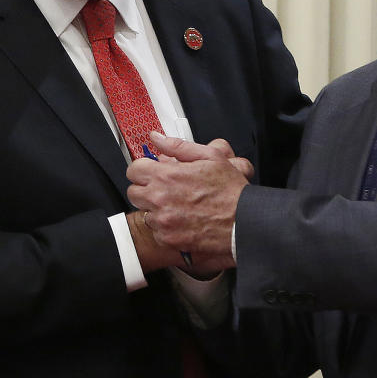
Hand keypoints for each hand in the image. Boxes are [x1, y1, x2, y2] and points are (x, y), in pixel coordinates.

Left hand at [127, 133, 250, 261]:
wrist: (243, 222)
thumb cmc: (230, 191)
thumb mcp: (210, 157)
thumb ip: (177, 146)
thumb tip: (157, 138)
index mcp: (167, 176)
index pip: (134, 170)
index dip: (144, 169)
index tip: (152, 172)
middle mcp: (160, 199)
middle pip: (134, 192)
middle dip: (146, 189)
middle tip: (164, 189)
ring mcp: (163, 221)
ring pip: (145, 213)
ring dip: (156, 209)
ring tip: (178, 206)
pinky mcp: (168, 239)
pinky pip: (156, 231)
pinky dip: (165, 227)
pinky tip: (183, 220)